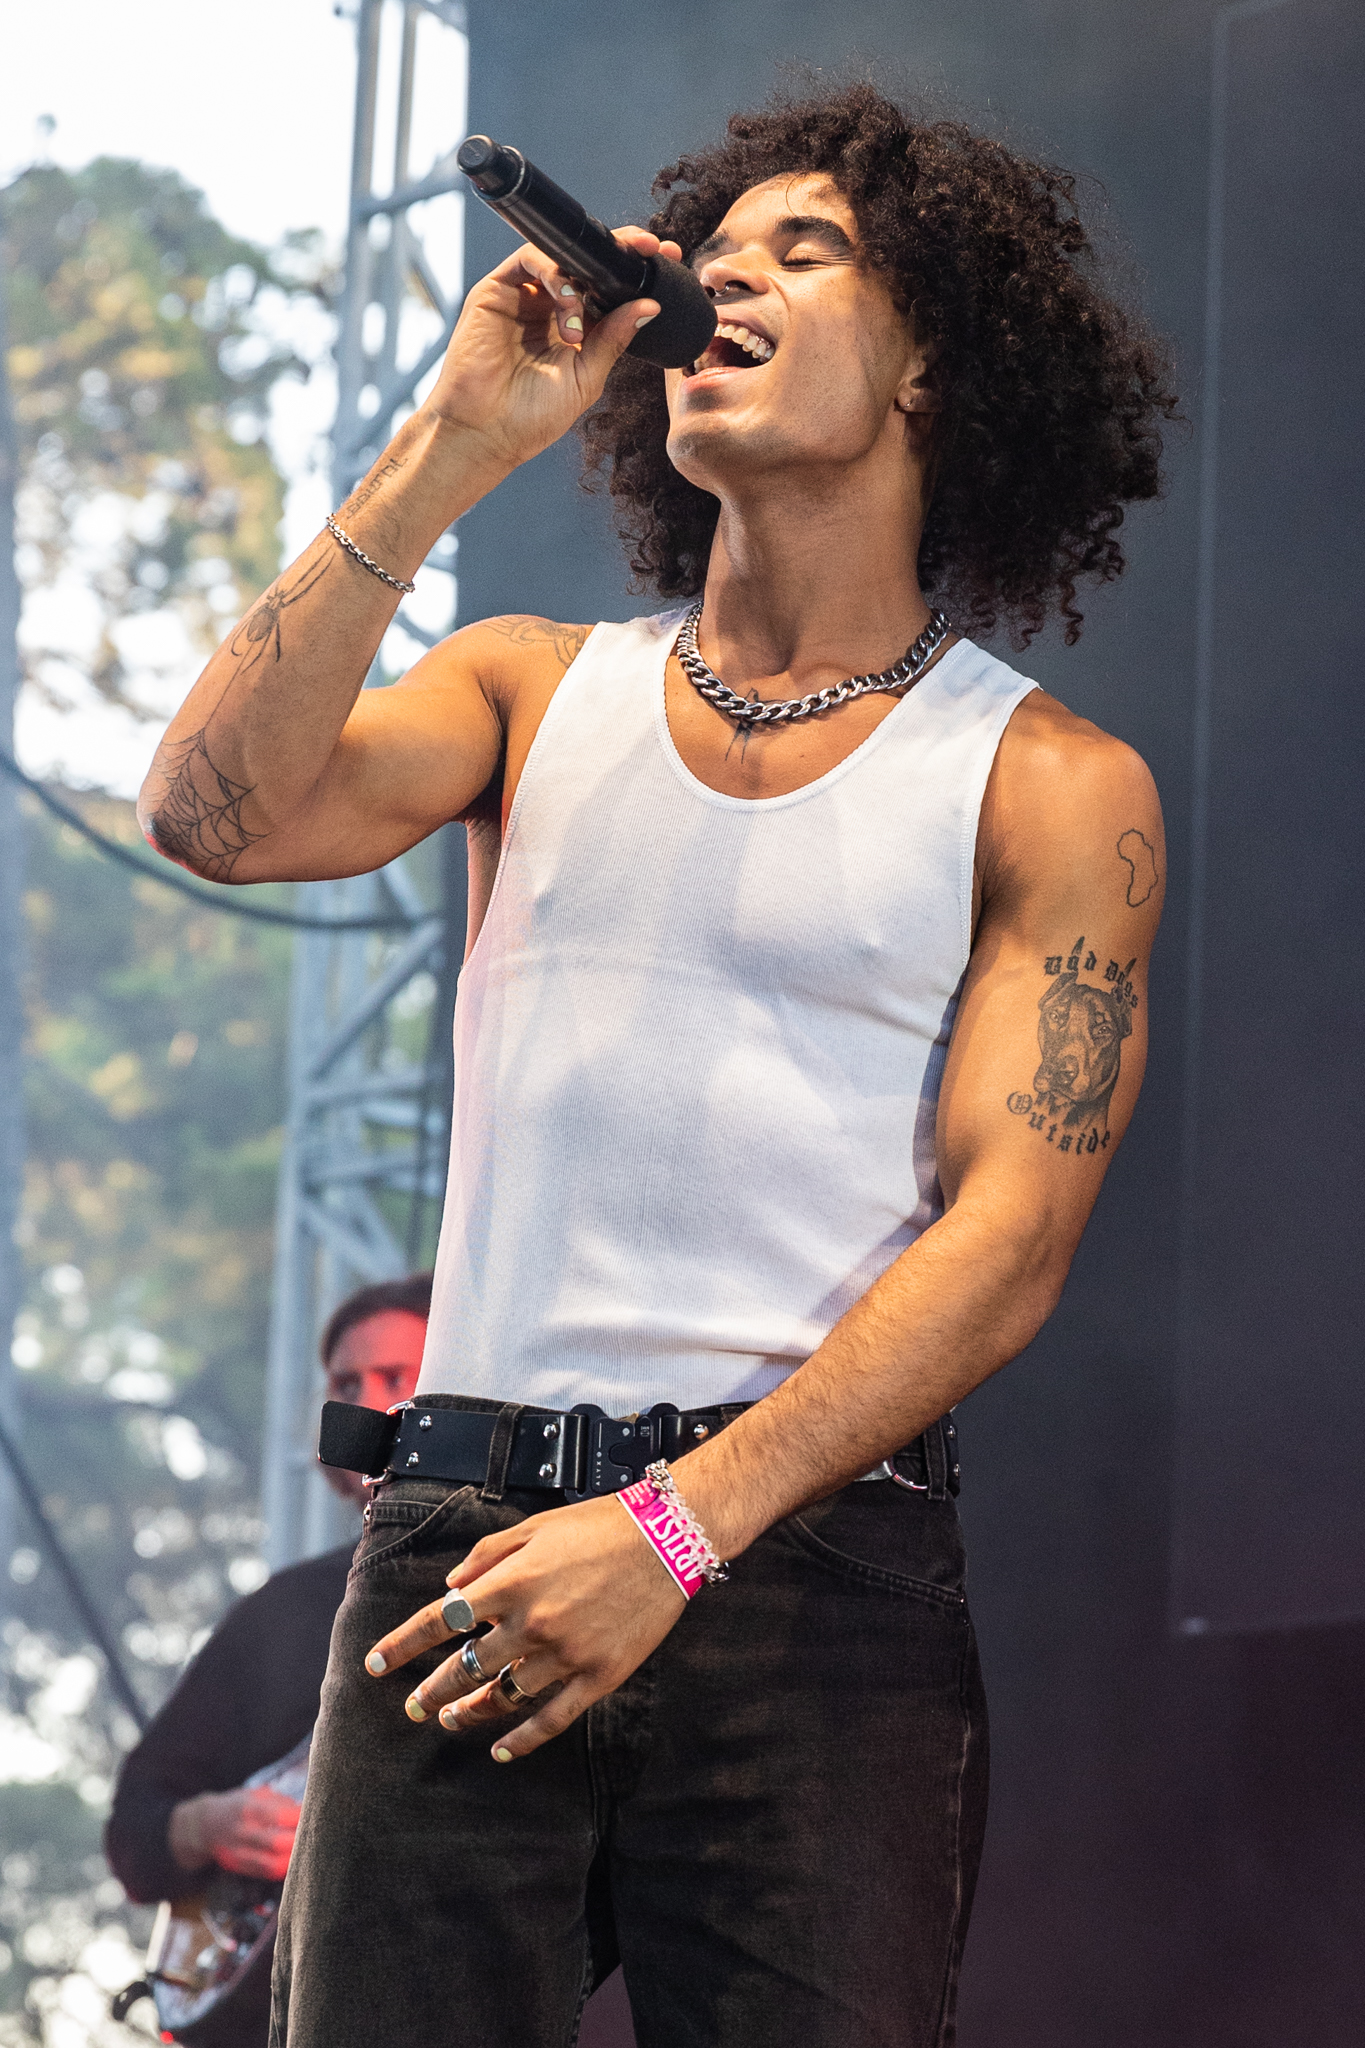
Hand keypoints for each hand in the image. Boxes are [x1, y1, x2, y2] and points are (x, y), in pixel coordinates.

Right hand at [168, 1785, 301, 1881]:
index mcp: (246, 1808)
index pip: (277, 1815)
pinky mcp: (238, 1867)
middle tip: (313, 1834)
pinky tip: (293, 1862)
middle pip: (276, 1843)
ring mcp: (238, 1853)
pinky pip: (265, 1873)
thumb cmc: (235, 1806)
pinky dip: (282, 1869)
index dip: (298, 1817)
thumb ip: (279, 1801)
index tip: (312, 1814)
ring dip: (293, 1859)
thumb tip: (304, 1809)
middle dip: (299, 1840)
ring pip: (271, 1864)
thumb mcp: (255, 1794)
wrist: (204, 1826)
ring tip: (306, 1850)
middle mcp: (240, 1832)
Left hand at [363, 1493, 686, 1759]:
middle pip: (465, 1668)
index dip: (402, 1645)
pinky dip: (522, 1740)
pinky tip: (501, 1750)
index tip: (375, 1665)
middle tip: (413, 1707)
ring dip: (470, 1713)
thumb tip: (451, 1588)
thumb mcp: (534, 1526)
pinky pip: (551, 1719)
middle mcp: (531, 1623)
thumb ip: (486, 1555)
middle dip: (431, 1690)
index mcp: (511, 1582)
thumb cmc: (597, 1526)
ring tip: (452, 1720)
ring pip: (503, 1697)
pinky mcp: (598, 1676)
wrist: (666, 1538)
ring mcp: (565, 1655)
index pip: (440, 1621)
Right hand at [425, 228, 681, 471]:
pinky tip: (565, 302)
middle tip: (649, 249)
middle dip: (621, 250)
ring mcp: (525, 296)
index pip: (611, 287)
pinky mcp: (496, 291)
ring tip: (580, 320)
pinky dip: (553, 272)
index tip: (672, 259)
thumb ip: (614, 340)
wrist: (486, 433)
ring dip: (582, 276)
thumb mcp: (587, 377)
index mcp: (577, 327)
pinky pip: (529, 259)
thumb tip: (650, 307)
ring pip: (561, 257)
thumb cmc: (532, 416)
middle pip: (588, 262)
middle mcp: (551, 306)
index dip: (638, 269)